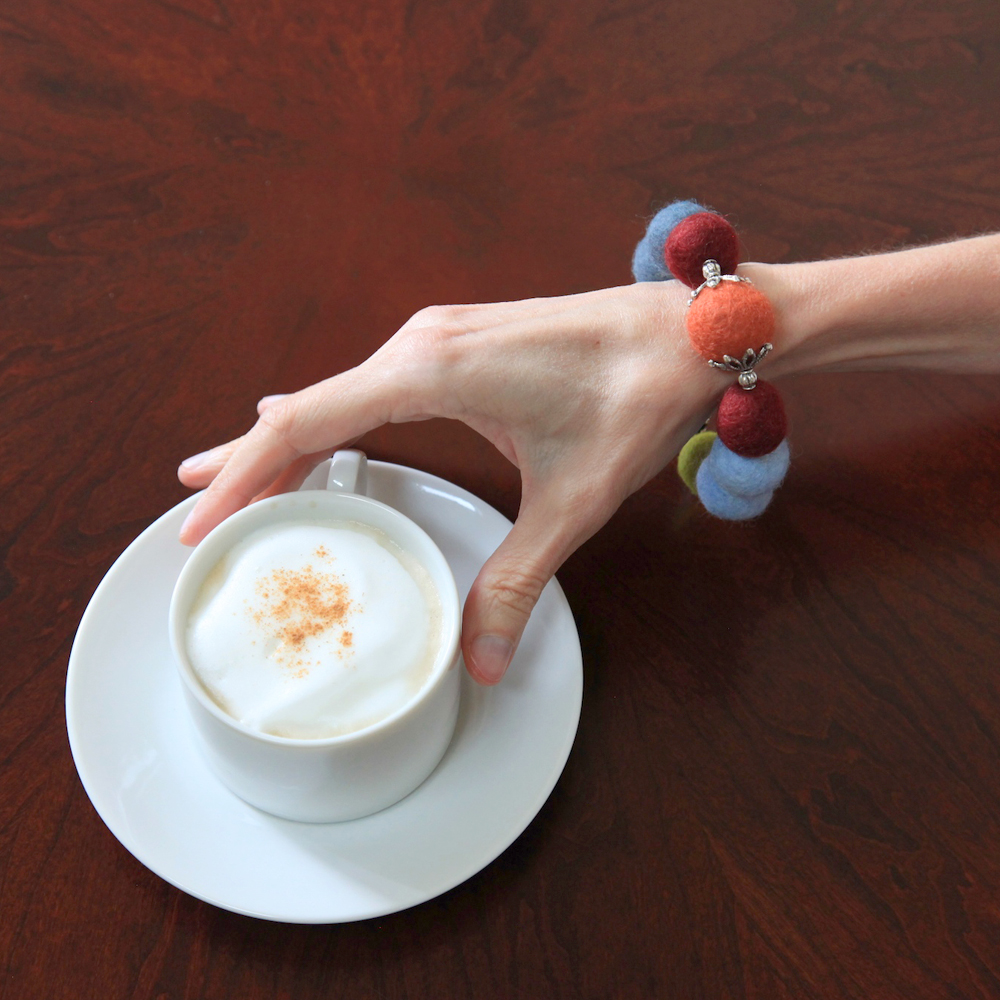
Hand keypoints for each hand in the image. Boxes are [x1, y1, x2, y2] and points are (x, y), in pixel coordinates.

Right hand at [177, 282, 720, 683]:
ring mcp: (439, 338)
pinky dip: (331, 418)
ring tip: (230, 476)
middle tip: (190, 509)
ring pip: (336, 393)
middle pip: (307, 408)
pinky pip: (372, 386)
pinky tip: (309, 427)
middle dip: (247, 462)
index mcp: (430, 372)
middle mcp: (421, 344)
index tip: (198, 520)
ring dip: (284, 438)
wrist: (692, 333)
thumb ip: (517, 580)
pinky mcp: (461, 344)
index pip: (306, 423)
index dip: (244, 474)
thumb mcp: (571, 502)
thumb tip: (484, 660)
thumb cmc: (633, 398)